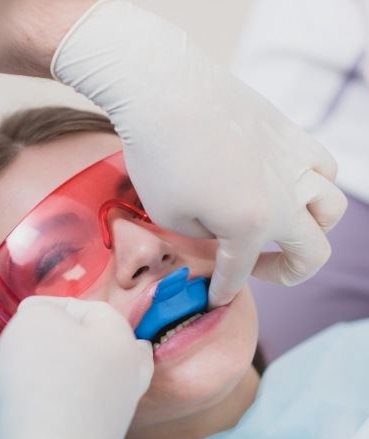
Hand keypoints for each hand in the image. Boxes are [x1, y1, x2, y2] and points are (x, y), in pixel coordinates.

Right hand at [0, 297, 152, 438]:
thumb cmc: (38, 378)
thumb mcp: (33, 319)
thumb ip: (42, 308)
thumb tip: (44, 316)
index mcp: (122, 339)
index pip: (90, 308)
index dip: (52, 307)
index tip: (23, 319)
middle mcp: (130, 375)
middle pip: (105, 345)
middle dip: (73, 341)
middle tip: (42, 344)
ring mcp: (119, 412)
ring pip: (97, 379)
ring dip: (69, 371)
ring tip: (35, 373)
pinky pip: (83, 410)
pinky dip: (65, 402)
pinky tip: (39, 404)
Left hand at [52, 0, 347, 306]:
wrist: (164, 90)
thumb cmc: (158, 157)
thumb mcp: (169, 216)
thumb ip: (205, 237)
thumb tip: (221, 233)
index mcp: (251, 225)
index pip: (240, 272)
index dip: (223, 290)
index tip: (213, 298)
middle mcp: (285, 198)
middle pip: (313, 252)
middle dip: (286, 273)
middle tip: (257, 269)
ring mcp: (294, 162)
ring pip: (331, 208)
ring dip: (310, 229)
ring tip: (280, 228)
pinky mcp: (290, 133)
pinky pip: (322, 166)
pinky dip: (313, 184)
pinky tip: (285, 184)